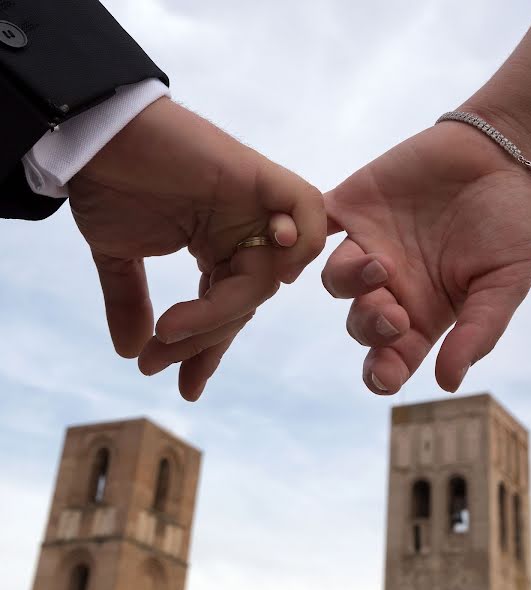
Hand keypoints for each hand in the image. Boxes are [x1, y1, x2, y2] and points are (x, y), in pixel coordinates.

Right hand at [69, 98, 324, 400]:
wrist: (96, 133)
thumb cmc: (109, 183)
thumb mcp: (120, 258)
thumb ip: (131, 302)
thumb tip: (130, 352)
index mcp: (217, 247)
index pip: (227, 308)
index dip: (208, 348)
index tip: (186, 386)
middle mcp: (243, 231)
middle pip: (247, 301)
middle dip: (203, 338)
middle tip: (161, 361)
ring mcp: (256, 207)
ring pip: (266, 277)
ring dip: (221, 312)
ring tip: (172, 328)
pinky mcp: (264, 178)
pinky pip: (305, 214)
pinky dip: (297, 242)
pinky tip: (267, 260)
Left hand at [322, 122, 530, 394]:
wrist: (501, 154)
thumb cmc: (511, 221)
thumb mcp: (506, 282)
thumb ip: (478, 332)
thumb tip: (447, 384)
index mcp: (424, 310)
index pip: (394, 355)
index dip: (382, 372)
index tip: (384, 375)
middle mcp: (391, 285)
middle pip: (359, 323)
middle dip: (369, 327)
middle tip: (392, 314)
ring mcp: (368, 246)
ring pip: (334, 280)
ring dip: (349, 283)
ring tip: (380, 265)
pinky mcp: (352, 207)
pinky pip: (315, 225)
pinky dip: (300, 236)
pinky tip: (299, 243)